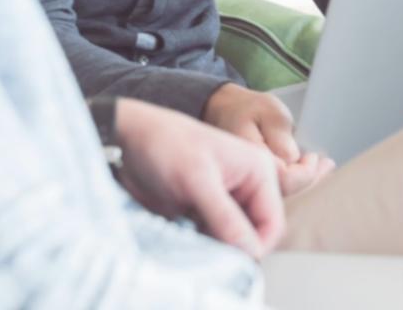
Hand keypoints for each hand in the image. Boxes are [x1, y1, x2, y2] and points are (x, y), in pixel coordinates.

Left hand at [113, 98, 284, 255]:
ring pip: (232, 241)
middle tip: (206, 255)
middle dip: (234, 249)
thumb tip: (250, 252)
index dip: (256, 246)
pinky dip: (201, 245)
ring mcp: (225, 201)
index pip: (272, 223)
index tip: (232, 264)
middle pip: (254, 234)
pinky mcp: (204, 211)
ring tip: (190, 243)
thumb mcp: (197, 180)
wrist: (129, 138)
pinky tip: (183, 240)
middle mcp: (247, 186)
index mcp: (258, 171)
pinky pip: (212, 239)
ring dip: (215, 249)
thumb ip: (226, 218)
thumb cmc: (166, 144)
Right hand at [202, 83, 333, 195]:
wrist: (225, 111)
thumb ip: (280, 135)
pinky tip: (308, 169)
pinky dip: (296, 179)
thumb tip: (292, 158)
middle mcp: (246, 177)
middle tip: (328, 165)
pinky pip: (277, 187)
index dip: (304, 172)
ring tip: (323, 167)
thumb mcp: (269, 112)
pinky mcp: (252, 183)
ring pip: (282, 192)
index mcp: (248, 159)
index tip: (314, 157)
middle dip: (311, 180)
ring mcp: (247, 183)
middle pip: (285, 191)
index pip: (283, 179)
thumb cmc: (249, 108)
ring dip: (305, 180)